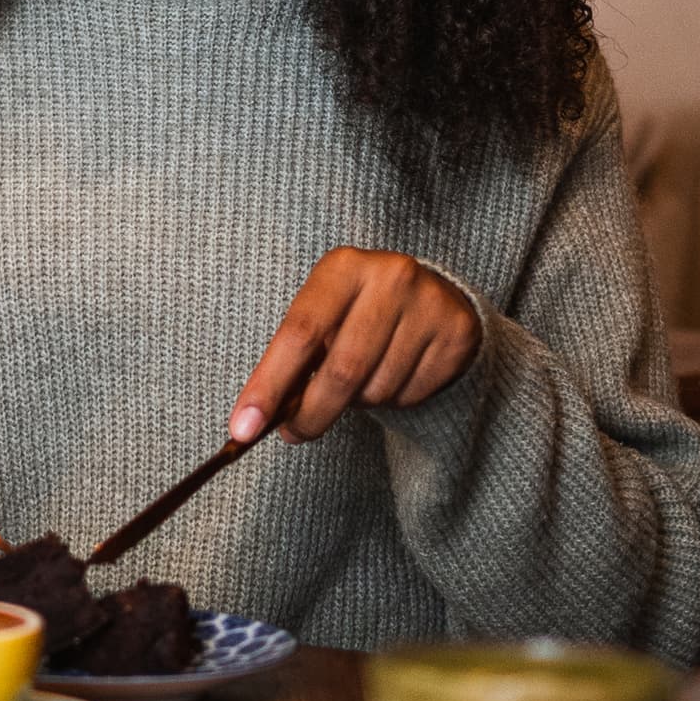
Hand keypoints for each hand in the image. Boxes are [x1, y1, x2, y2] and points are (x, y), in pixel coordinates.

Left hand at [230, 248, 480, 444]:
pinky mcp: (457, 333)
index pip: (299, 333)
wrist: (434, 298)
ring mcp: (429, 304)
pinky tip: (397, 374)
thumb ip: (294, 362)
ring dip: (359, 403)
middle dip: (312, 415)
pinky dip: (394, 401)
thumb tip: (255, 421)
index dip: (269, 386)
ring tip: (362, 380)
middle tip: (295, 433)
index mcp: (343, 267)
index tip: (243, 429)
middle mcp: (390, 276)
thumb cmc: (360, 314)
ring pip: (378, 390)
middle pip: (341, 372)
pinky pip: (412, 395)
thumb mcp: (324, 319)